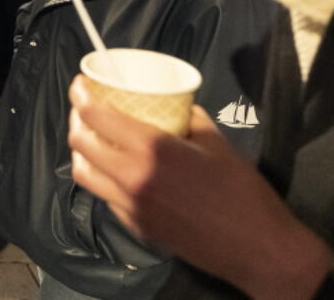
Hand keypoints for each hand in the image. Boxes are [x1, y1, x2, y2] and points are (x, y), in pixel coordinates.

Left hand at [67, 77, 332, 299]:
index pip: (98, 118)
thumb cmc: (242, 190)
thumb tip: (173, 104)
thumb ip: (188, 118)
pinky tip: (114, 169)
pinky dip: (101, 177)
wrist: (257, 248)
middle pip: (80, 144)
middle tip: (84, 109)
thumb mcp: (216, 142)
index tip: (79, 84)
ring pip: (84, 174)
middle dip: (76, 120)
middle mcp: (132, 178)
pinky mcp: (136, 227)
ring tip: (91, 138)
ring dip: (81, 151)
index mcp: (152, 150)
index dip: (81, 97)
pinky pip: (105, 196)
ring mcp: (130, 207)